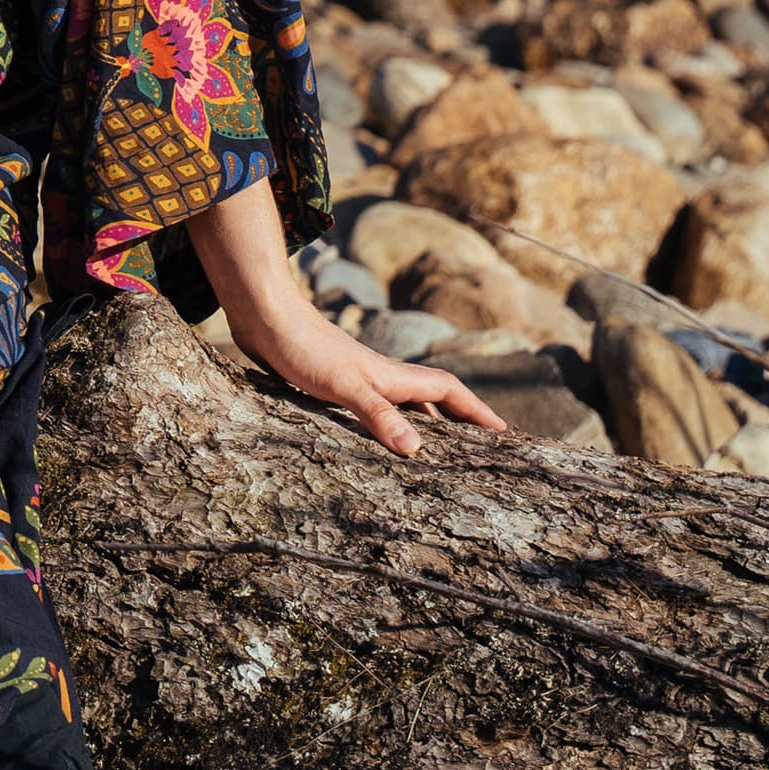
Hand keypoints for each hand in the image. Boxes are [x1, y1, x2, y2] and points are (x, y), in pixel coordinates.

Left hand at [225, 293, 504, 455]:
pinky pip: (374, 408)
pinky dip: (387, 424)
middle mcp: (382, 376)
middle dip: (460, 420)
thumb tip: (417, 449)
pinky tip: (377, 438)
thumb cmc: (305, 348)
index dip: (476, 410)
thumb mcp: (344, 386)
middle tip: (480, 448)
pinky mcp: (332, 383)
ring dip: (424, 424)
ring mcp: (358, 379)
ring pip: (403, 404)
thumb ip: (378, 415)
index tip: (504, 431)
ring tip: (437, 452)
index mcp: (393, 376)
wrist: (264, 317)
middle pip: (432, 399)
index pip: (448, 391)